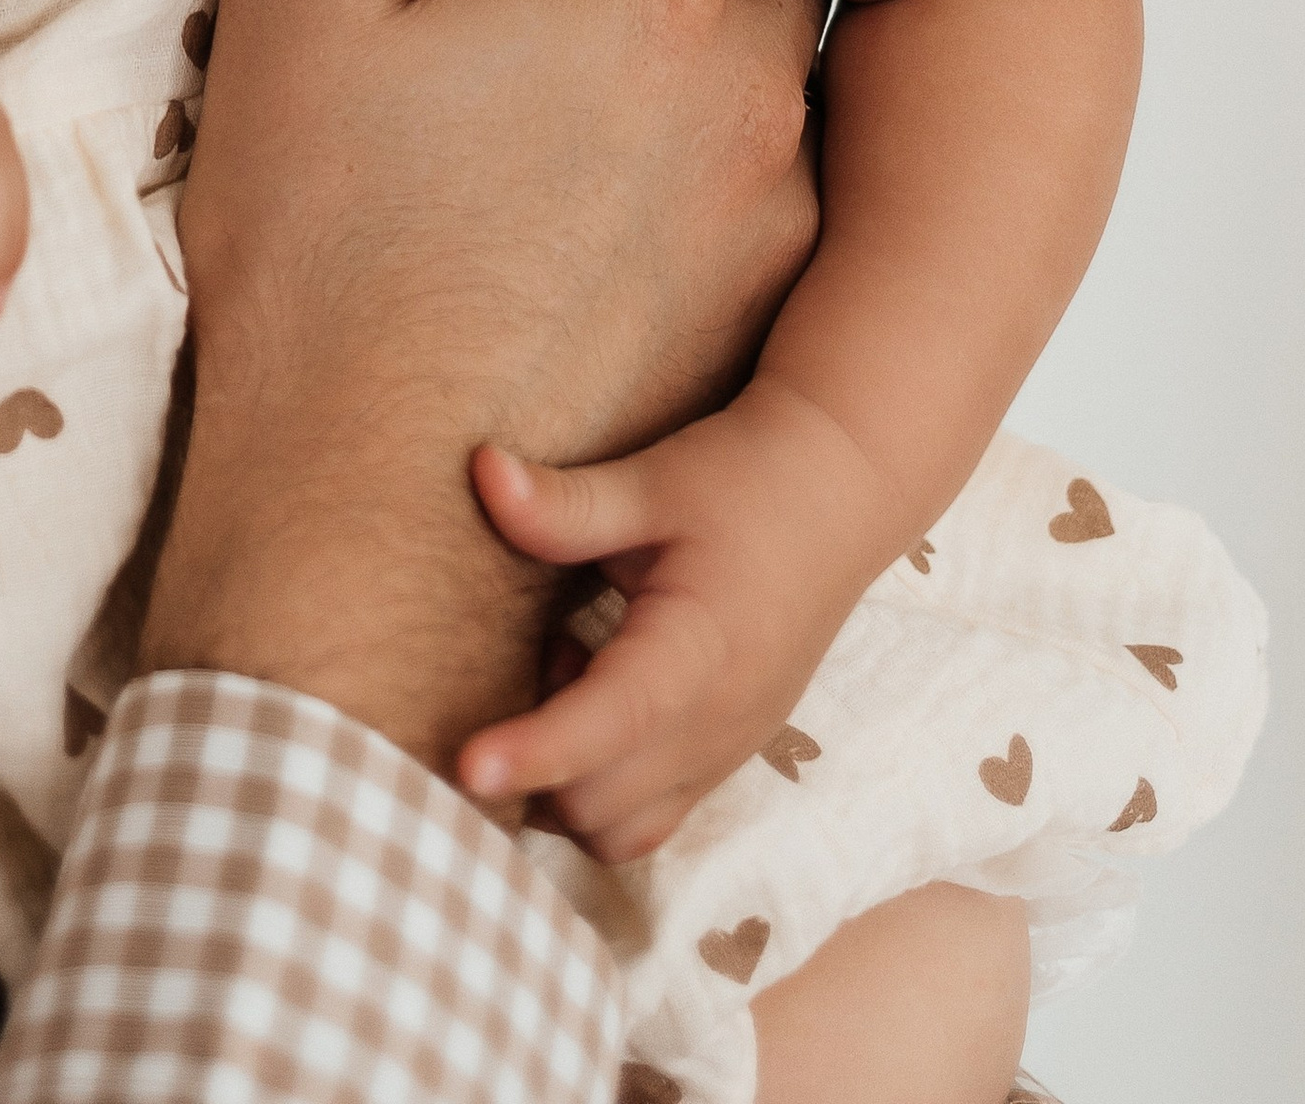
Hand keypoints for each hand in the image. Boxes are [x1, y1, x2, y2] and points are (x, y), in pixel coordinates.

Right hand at [141, 0, 823, 780]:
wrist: (367, 532)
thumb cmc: (323, 247)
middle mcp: (759, 92)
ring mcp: (776, 218)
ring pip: (765, 60)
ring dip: (684, 40)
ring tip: (539, 73)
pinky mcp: (766, 327)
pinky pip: (761, 186)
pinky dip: (694, 163)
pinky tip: (570, 195)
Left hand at [464, 378, 892, 857]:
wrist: (838, 494)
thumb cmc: (745, 483)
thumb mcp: (656, 481)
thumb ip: (569, 503)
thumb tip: (484, 474)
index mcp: (696, 656)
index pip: (608, 725)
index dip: (534, 752)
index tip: (466, 765)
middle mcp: (714, 728)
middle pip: (595, 804)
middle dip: (527, 768)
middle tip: (508, 667)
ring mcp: (723, 753)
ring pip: (618, 831)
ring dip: (562, 782)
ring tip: (561, 670)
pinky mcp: (722, 756)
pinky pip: (646, 815)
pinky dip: (598, 784)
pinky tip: (591, 687)